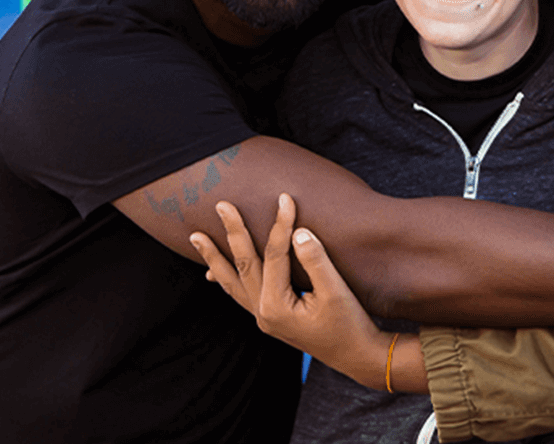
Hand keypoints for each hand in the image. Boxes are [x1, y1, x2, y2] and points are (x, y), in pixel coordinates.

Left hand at [190, 194, 390, 388]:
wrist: (357, 356)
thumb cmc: (350, 324)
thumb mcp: (336, 291)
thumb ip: (315, 260)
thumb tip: (298, 232)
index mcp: (276, 306)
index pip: (274, 255)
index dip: (280, 224)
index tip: (285, 198)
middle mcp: (263, 313)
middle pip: (244, 265)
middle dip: (232, 233)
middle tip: (220, 205)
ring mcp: (263, 318)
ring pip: (233, 282)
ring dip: (215, 258)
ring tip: (196, 237)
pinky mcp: (270, 318)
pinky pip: (240, 294)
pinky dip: (226, 280)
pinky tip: (213, 273)